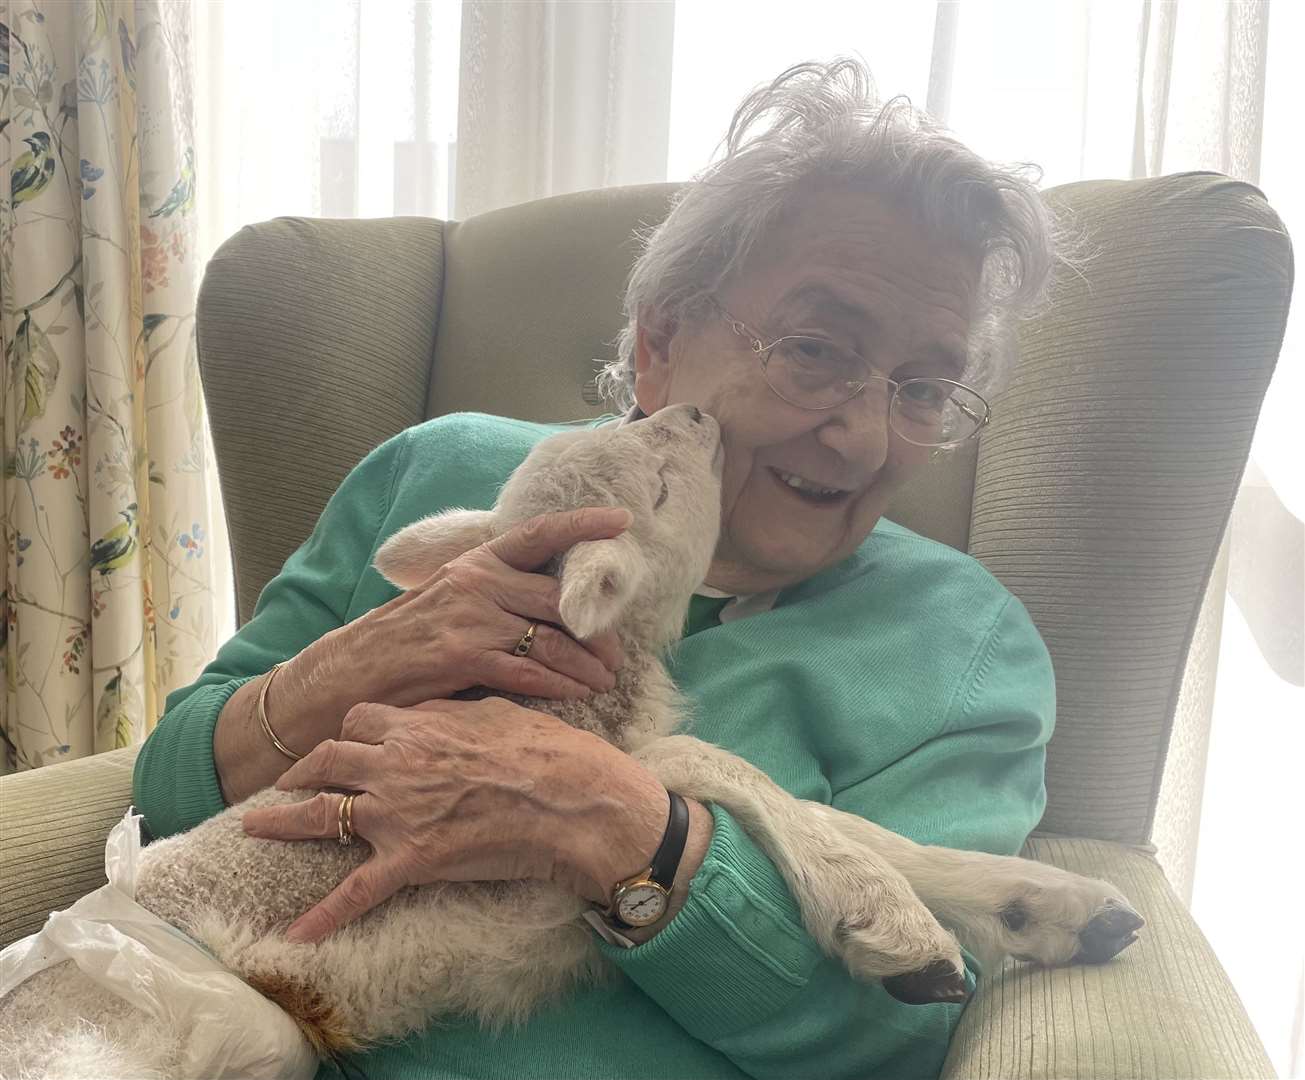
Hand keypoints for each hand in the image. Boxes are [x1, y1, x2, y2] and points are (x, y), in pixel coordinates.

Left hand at [240, 697, 670, 943]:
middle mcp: (394, 765)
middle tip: (285, 779)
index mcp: (417, 725)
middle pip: (327, 759)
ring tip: (253, 826)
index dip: (349, 730)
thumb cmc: (546, 752)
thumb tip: (430, 709)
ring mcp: (395, 814)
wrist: (570, 800)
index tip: (345, 739)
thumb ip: (451, 710)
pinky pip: (355, 892)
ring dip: (282, 822)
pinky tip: (296, 934)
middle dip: (302, 768)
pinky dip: (322, 915)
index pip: (360, 719)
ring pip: (322, 816)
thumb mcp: (496, 711)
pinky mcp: (409, 861)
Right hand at [278, 507, 632, 726]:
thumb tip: (551, 600)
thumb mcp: (449, 597)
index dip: (582, 525)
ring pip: (551, 639)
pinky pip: (530, 671)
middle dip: (596, 628)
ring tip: (606, 679)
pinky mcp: (463, 658)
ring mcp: (470, 619)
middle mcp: (477, 583)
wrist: (348, 671)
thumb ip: (495, 592)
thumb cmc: (405, 638)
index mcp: (476, 562)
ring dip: (587, 663)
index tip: (621, 521)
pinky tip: (579, 693)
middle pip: (558, 598)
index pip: (538, 534)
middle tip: (617, 653)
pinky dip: (562, 684)